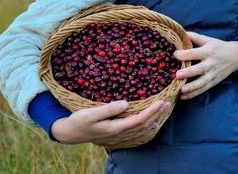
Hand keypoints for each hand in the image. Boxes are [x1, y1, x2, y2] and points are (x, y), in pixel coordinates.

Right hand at [50, 100, 169, 145]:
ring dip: (153, 120)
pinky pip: (135, 132)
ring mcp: (118, 136)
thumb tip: (125, 103)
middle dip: (156, 114)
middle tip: (168, 103)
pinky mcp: (116, 135)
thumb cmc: (79, 121)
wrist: (69, 133)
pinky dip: (145, 127)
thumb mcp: (91, 113)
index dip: (151, 111)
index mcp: (115, 128)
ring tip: (163, 111)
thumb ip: (108, 109)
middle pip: (143, 125)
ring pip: (140, 130)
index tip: (161, 102)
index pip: (139, 120)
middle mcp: (119, 134)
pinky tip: (151, 124)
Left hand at [173, 32, 237, 99]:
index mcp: (208, 51)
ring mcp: (213, 74)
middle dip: (189, 72)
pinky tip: (184, 97)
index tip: (175, 54)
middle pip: (200, 69)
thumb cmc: (218, 47)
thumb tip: (181, 33)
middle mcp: (211, 63)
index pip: (196, 53)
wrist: (236, 56)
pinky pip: (204, 89)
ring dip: (192, 87)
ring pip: (203, 82)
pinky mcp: (214, 82)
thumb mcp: (208, 40)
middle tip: (177, 75)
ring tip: (182, 90)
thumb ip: (195, 37)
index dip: (185, 54)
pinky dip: (194, 94)